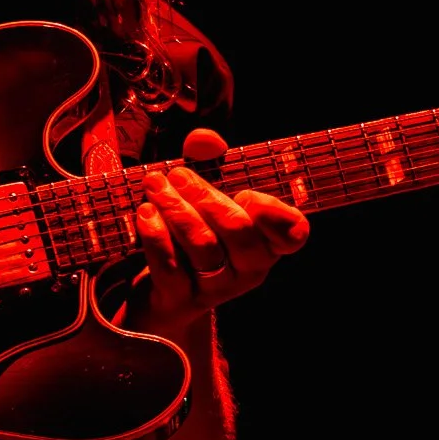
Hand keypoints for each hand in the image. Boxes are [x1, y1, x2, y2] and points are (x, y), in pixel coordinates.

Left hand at [130, 128, 308, 334]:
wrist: (164, 290)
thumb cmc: (196, 229)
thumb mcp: (206, 192)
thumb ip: (209, 157)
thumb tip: (204, 140)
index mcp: (267, 243)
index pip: (293, 233)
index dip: (274, 212)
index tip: (246, 193)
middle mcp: (249, 270)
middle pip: (238, 231)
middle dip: (206, 196)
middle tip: (178, 174)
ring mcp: (216, 288)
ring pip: (203, 246)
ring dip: (176, 209)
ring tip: (155, 185)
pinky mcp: (181, 300)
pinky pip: (171, 268)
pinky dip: (156, 236)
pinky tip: (145, 212)